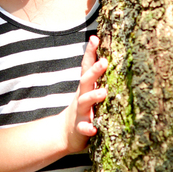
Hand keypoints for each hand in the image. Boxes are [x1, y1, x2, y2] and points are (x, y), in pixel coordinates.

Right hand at [64, 35, 107, 152]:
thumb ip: (96, 76)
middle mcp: (81, 96)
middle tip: (104, 61)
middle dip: (94, 70)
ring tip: (103, 92)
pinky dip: (87, 128)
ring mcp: (80, 112)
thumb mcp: (88, 90)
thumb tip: (107, 56)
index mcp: (85, 87)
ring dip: (93, 96)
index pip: (86, 66)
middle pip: (86, 80)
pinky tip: (93, 129)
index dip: (90, 52)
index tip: (95, 38)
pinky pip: (83, 128)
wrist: (64, 133)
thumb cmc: (82, 108)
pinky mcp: (80, 128)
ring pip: (85, 102)